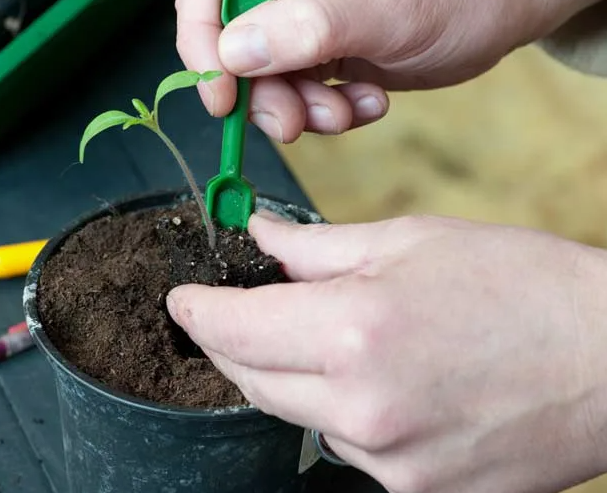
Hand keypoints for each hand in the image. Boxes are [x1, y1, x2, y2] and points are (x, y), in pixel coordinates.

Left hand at [167, 211, 606, 492]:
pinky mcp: (414, 492)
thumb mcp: (409, 241)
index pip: (234, 330)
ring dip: (292, 376)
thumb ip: (316, 246)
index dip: (198, 313)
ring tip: (336, 339)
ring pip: (297, 415)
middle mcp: (362, 408)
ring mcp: (388, 461)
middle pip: (251, 379)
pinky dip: (341, 411)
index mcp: (355, 332)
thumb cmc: (520, 285)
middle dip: (232, 342)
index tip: (183, 302)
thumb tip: (260, 237)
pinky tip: (380, 381)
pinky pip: (346, 447)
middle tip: (236, 312)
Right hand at [175, 0, 606, 142]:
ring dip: (298, 107)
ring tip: (347, 114)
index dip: (202, 35)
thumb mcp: (388, 9)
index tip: (221, 94)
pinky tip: (367, 103)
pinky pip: (296, 88)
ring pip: (262, 72)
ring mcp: (301, 12)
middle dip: (263, 90)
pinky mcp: (318, 46)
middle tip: (293, 124)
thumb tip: (233, 54)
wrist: (508, 9)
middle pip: (232, 34)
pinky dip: (324, 110)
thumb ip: (308, 28)